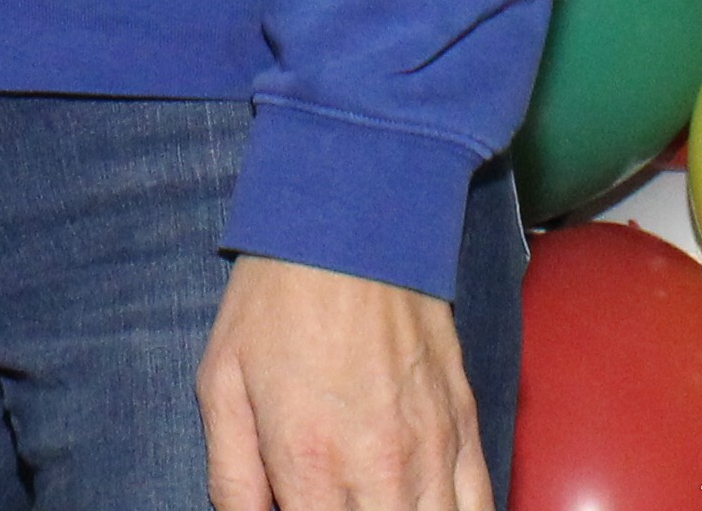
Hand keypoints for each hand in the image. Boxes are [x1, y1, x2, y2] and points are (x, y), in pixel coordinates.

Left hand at [198, 255, 492, 510]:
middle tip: (337, 505)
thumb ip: (232, 483)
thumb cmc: (275, 303)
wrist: (351, 220)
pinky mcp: (464, 423)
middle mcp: (381, 469)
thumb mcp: (221, 387)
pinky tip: (429, 510)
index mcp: (310, 466)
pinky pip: (479, 505)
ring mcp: (433, 449)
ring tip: (376, 507)